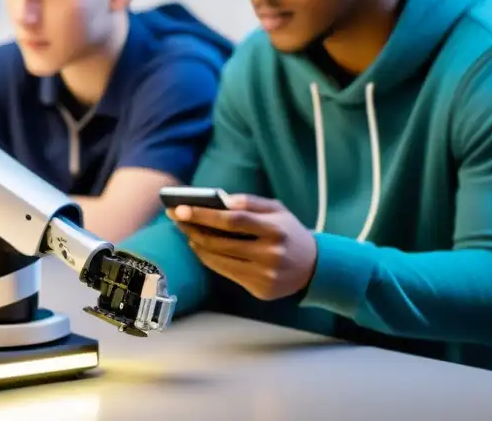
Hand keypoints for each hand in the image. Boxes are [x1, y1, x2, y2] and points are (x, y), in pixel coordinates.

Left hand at [168, 194, 316, 300]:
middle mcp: (270, 254)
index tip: (182, 209)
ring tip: (187, 232)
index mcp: (276, 229)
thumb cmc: (290, 232)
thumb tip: (221, 200)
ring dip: (198, 245)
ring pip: (220, 260)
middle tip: (176, 218)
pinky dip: (209, 260)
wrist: (315, 267)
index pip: (233, 221)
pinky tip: (201, 248)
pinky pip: (226, 273)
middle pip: (221, 242)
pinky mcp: (259, 290)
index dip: (205, 215)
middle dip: (194, 229)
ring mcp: (264, 275)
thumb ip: (251, 202)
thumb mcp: (278, 210)